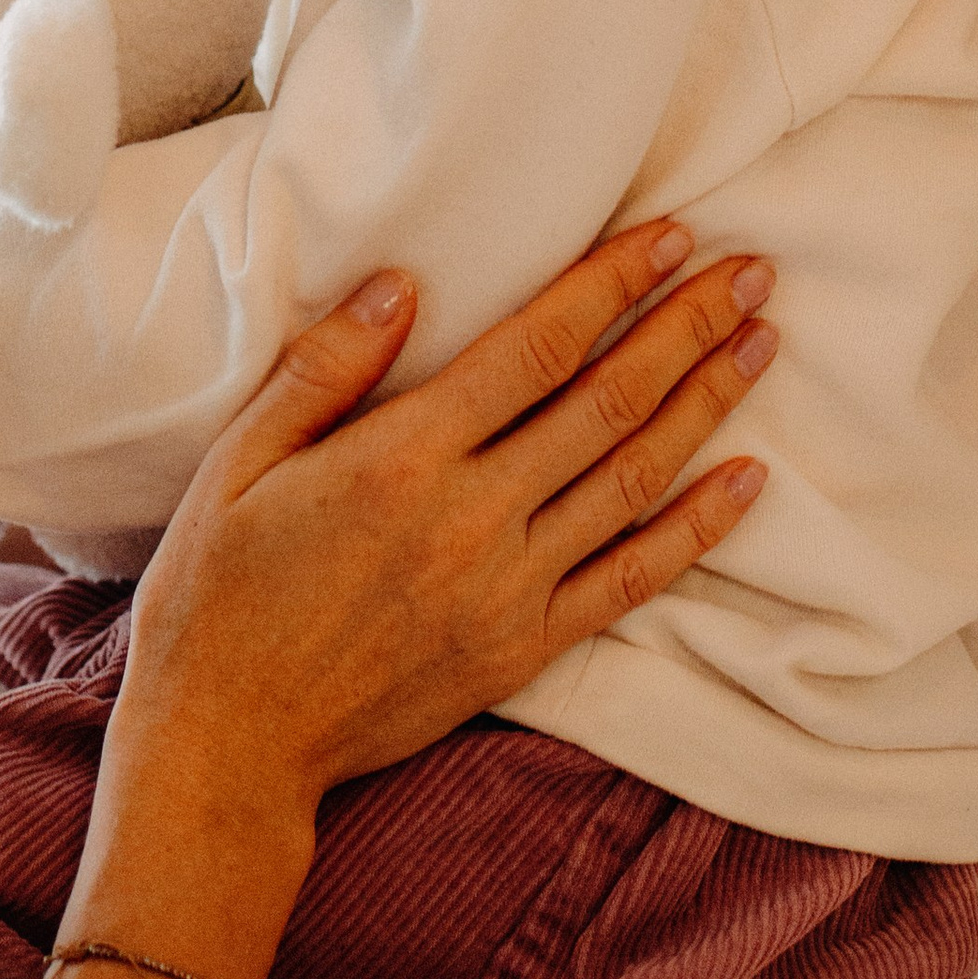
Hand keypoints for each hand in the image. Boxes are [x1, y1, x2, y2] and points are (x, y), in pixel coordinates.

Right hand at [108, 223, 773, 864]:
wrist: (230, 743)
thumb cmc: (218, 589)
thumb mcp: (239, 461)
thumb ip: (323, 369)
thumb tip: (403, 284)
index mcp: (399, 457)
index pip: (535, 348)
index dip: (611, 284)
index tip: (671, 236)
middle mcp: (469, 519)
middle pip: (605, 402)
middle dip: (686, 328)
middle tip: (751, 273)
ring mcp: (506, 590)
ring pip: (632, 480)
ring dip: (705, 406)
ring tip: (759, 344)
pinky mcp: (522, 650)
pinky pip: (629, 580)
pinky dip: (696, 530)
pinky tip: (744, 482)